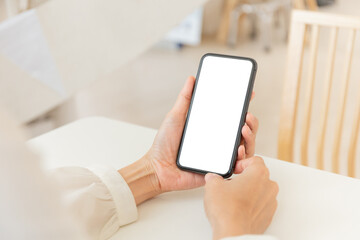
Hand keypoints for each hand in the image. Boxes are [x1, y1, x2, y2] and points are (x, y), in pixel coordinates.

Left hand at [146, 76, 258, 191]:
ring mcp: (219, 156)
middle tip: (247, 115)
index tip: (248, 94)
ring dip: (250, 138)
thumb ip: (185, 98)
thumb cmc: (164, 144)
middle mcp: (218, 142)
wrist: (157, 168)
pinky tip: (239, 150)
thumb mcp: (175, 116)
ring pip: (245, 148)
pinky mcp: (217, 170)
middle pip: (244, 132)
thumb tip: (191, 78)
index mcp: (210, 128)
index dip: (243, 107)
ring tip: (244, 130)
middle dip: (252, 123)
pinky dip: (242, 158)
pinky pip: (236, 166)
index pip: (232, 117)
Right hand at [204, 156, 277, 239]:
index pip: (254, 160)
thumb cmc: (228, 211)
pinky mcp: (268, 216)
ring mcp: (270, 202)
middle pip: (258, 175)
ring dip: (249, 191)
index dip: (241, 163)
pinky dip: (251, 205)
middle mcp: (269, 186)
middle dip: (245, 177)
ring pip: (260, 190)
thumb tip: (214, 179)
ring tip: (233, 197)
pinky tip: (238, 208)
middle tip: (231, 183)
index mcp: (259, 173)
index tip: (233, 170)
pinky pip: (261, 204)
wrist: (233, 233)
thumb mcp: (212, 185)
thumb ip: (214, 177)